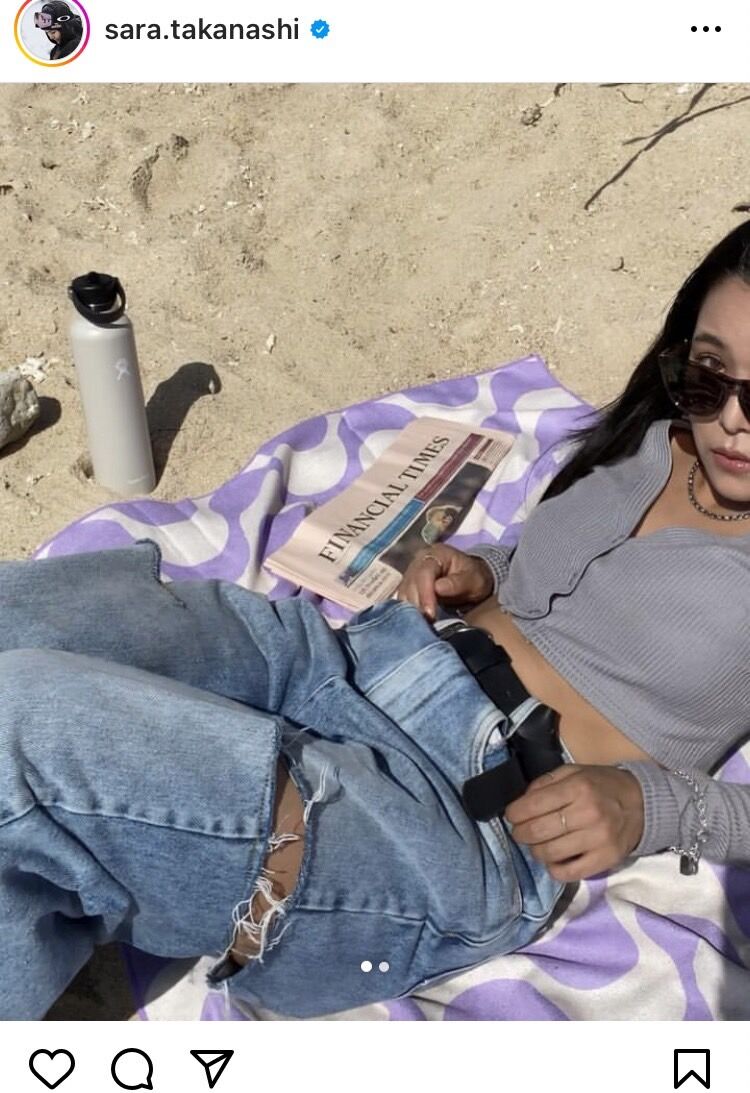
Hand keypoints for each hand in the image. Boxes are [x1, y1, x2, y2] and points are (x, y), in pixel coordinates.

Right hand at [395, 545, 493, 619]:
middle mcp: (419, 561)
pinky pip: (403, 599)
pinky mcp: (408, 587)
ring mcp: (411, 574)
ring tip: (423, 625)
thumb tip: (438, 588)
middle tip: (426, 623)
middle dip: (417, 605)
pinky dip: (408, 612)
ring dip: (411, 610)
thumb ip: (457, 583)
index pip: (424, 573)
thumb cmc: (473, 578)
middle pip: (410, 583)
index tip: (429, 613)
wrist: (471, 580)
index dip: (425, 594)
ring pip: (403, 592)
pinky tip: (417, 622)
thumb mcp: (473, 579)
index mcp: (436, 554)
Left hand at [505, 765, 644, 881]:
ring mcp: (598, 839)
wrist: (642, 803)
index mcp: (577, 787)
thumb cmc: (602, 785)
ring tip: (538, 844)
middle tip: (520, 831)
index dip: (514, 813)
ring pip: (549, 854)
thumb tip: (521, 802)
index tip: (512, 815)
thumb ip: (545, 783)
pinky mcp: (605, 860)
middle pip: (537, 832)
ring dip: (535, 850)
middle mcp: (588, 813)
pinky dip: (553, 869)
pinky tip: (553, 859)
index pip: (532, 805)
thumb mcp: (574, 772)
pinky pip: (568, 873)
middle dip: (520, 833)